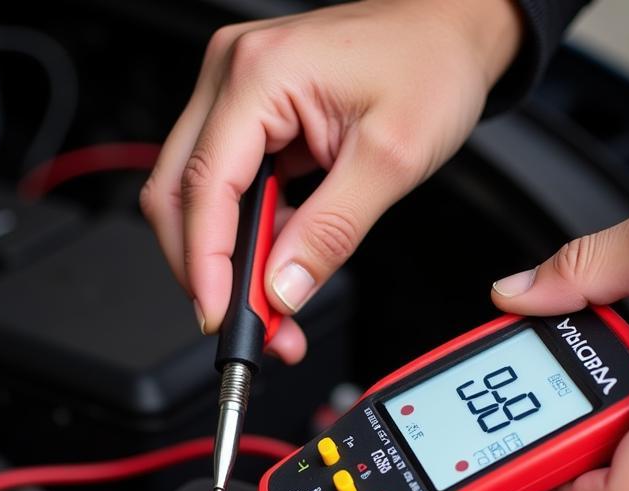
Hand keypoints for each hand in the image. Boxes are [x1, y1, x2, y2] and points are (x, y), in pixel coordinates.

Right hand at [140, 0, 521, 361]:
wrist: (451, 29)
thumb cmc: (430, 65)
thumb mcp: (391, 162)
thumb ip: (331, 232)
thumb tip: (283, 288)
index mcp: (261, 74)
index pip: (204, 186)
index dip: (205, 263)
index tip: (220, 314)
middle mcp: (232, 75)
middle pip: (177, 194)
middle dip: (206, 270)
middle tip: (250, 323)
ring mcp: (234, 93)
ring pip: (195, 197)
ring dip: (226, 260)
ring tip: (273, 308)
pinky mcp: (248, 114)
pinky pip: (226, 188)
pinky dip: (245, 237)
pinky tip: (275, 265)